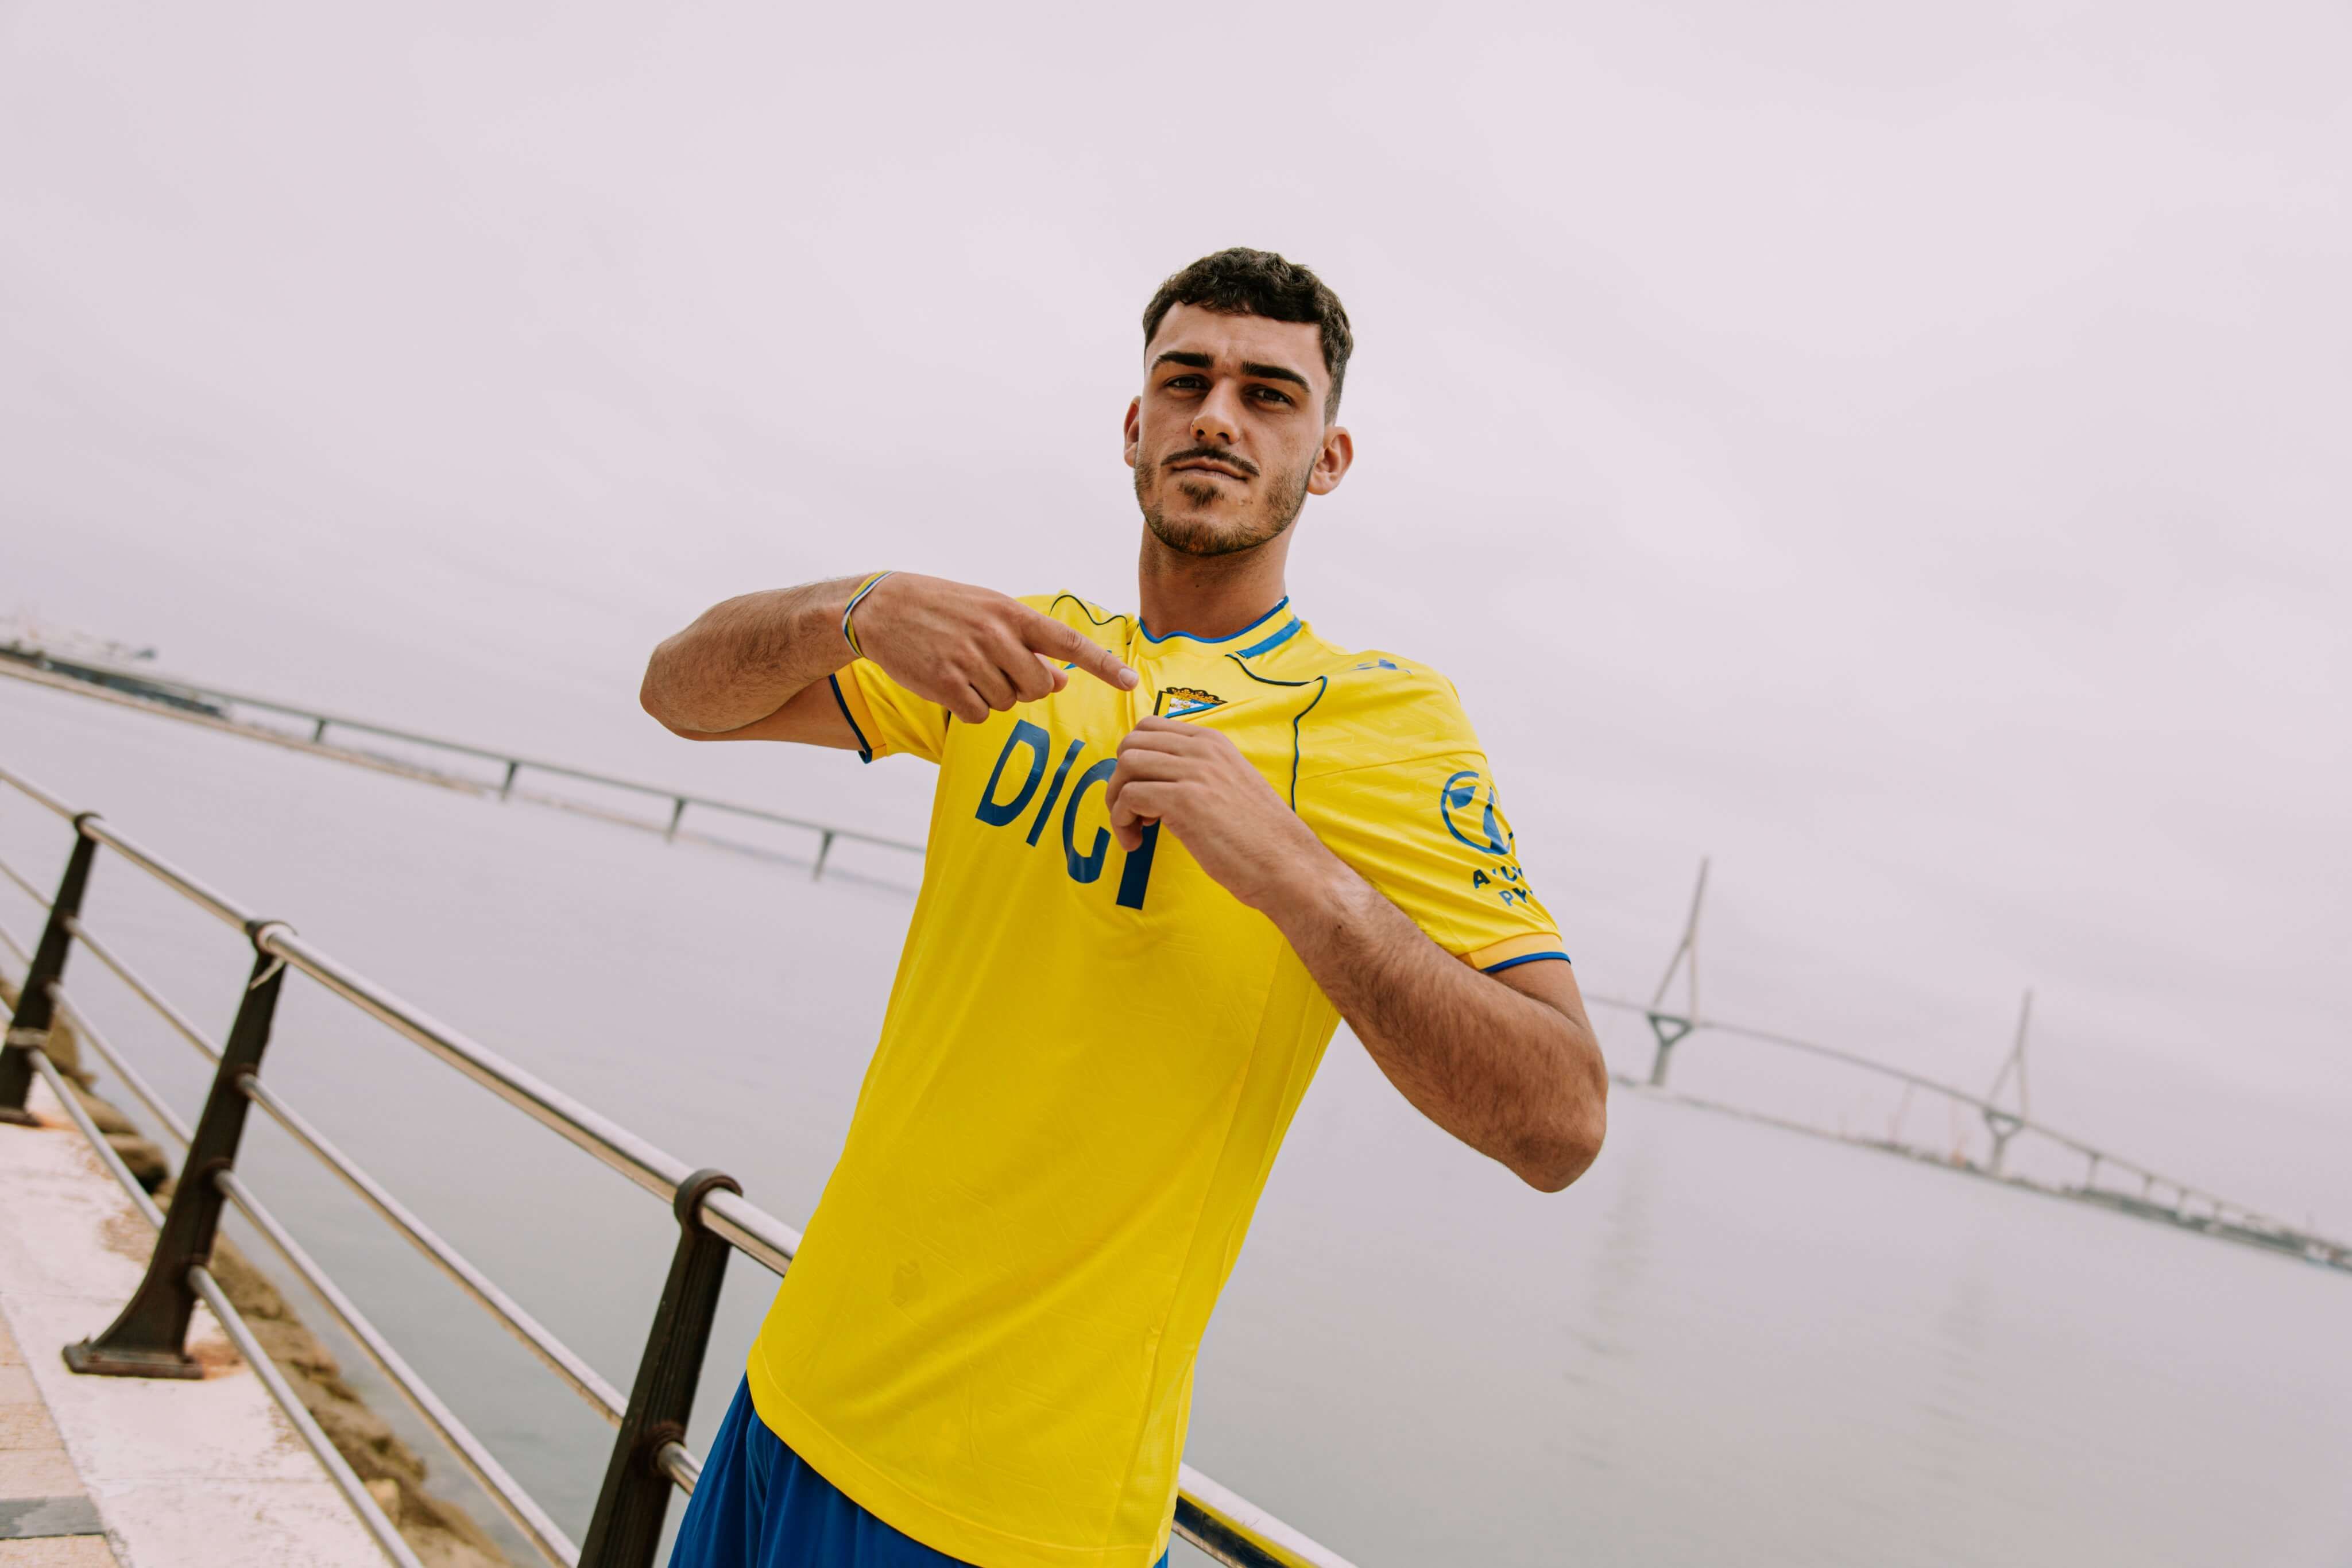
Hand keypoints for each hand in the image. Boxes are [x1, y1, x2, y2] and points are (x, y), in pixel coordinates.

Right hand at [854, 574, 1137, 723]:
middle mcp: (995, 635)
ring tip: (965, 668)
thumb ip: (1027, 643)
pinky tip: (950, 684)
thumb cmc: (942, 609)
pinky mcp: (946, 684)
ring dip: (993, 695)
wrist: (880, 608)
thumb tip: (1061, 681)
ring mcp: (970, 660)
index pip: (1068, 642)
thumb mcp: (988, 613)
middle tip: (996, 668)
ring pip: (1008, 703)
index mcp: (1011, 613)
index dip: (1102, 665)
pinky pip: (979, 715)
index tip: (1130, 682)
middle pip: (1039, 686)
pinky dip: (970, 708)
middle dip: (1026, 687)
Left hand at [1106, 716, 1331, 910]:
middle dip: (1119, 779)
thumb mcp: (1230, 786)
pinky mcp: (1183, 800)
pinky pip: (1128, 797)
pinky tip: (1137, 843)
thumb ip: (1199, 774)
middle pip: (1131, 744)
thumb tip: (1156, 782)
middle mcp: (1202, 749)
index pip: (1150, 728)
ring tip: (1135, 831)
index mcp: (1213, 742)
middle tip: (1133, 813)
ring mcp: (1193, 771)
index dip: (1135, 761)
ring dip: (1117, 802)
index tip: (1144, 793)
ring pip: (1126, 766)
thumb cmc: (1260, 838)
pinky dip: (1122, 822)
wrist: (1288, 865)